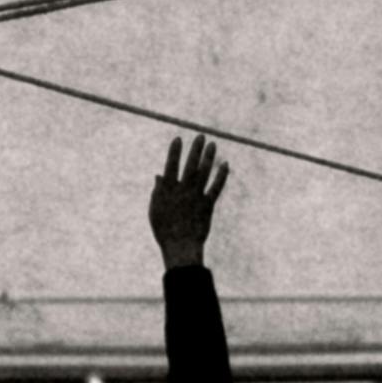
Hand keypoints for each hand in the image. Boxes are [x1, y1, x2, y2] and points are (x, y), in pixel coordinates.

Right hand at [147, 135, 226, 272]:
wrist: (180, 246)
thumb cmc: (164, 229)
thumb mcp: (155, 209)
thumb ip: (157, 191)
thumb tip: (159, 175)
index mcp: (167, 190)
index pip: (171, 165)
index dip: (174, 151)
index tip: (178, 138)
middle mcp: (183, 190)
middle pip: (190, 165)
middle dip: (195, 149)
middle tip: (201, 136)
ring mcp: (196, 196)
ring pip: (204, 173)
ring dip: (209, 157)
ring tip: (213, 144)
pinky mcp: (208, 205)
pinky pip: (216, 187)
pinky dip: (222, 176)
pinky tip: (226, 165)